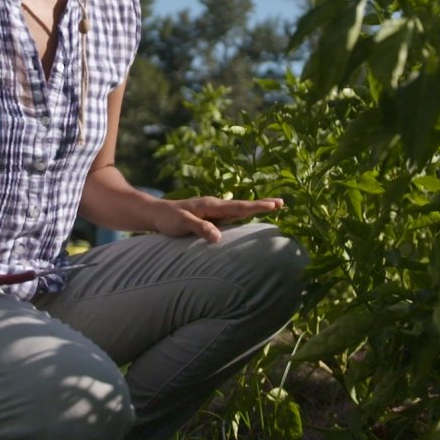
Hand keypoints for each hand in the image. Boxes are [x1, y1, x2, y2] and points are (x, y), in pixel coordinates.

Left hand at [154, 196, 284, 243]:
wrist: (157, 214)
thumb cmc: (169, 219)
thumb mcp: (182, 224)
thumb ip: (200, 228)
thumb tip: (218, 237)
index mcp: (212, 206)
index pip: (239, 207)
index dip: (257, 206)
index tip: (274, 205)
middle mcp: (216, 206)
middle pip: (243, 206)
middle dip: (262, 204)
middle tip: (282, 203)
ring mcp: (214, 211)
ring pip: (239, 210)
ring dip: (256, 208)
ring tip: (274, 207)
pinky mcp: (211, 217)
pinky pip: (232, 216)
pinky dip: (245, 214)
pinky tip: (251, 217)